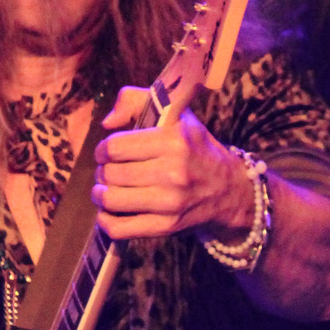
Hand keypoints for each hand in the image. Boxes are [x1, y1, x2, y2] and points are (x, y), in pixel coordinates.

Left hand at [93, 86, 254, 242]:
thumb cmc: (195, 149)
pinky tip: (110, 212)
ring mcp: (171, 202)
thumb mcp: (176, 114)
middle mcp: (174, 172)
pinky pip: (120, 229)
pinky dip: (106, 221)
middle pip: (111, 174)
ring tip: (106, 190)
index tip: (107, 153)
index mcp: (174, 140)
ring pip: (111, 200)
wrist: (229, 191)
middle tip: (109, 172)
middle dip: (103, 172)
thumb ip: (136, 101)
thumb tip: (107, 122)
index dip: (103, 150)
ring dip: (101, 195)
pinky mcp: (167, 226)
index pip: (115, 147)